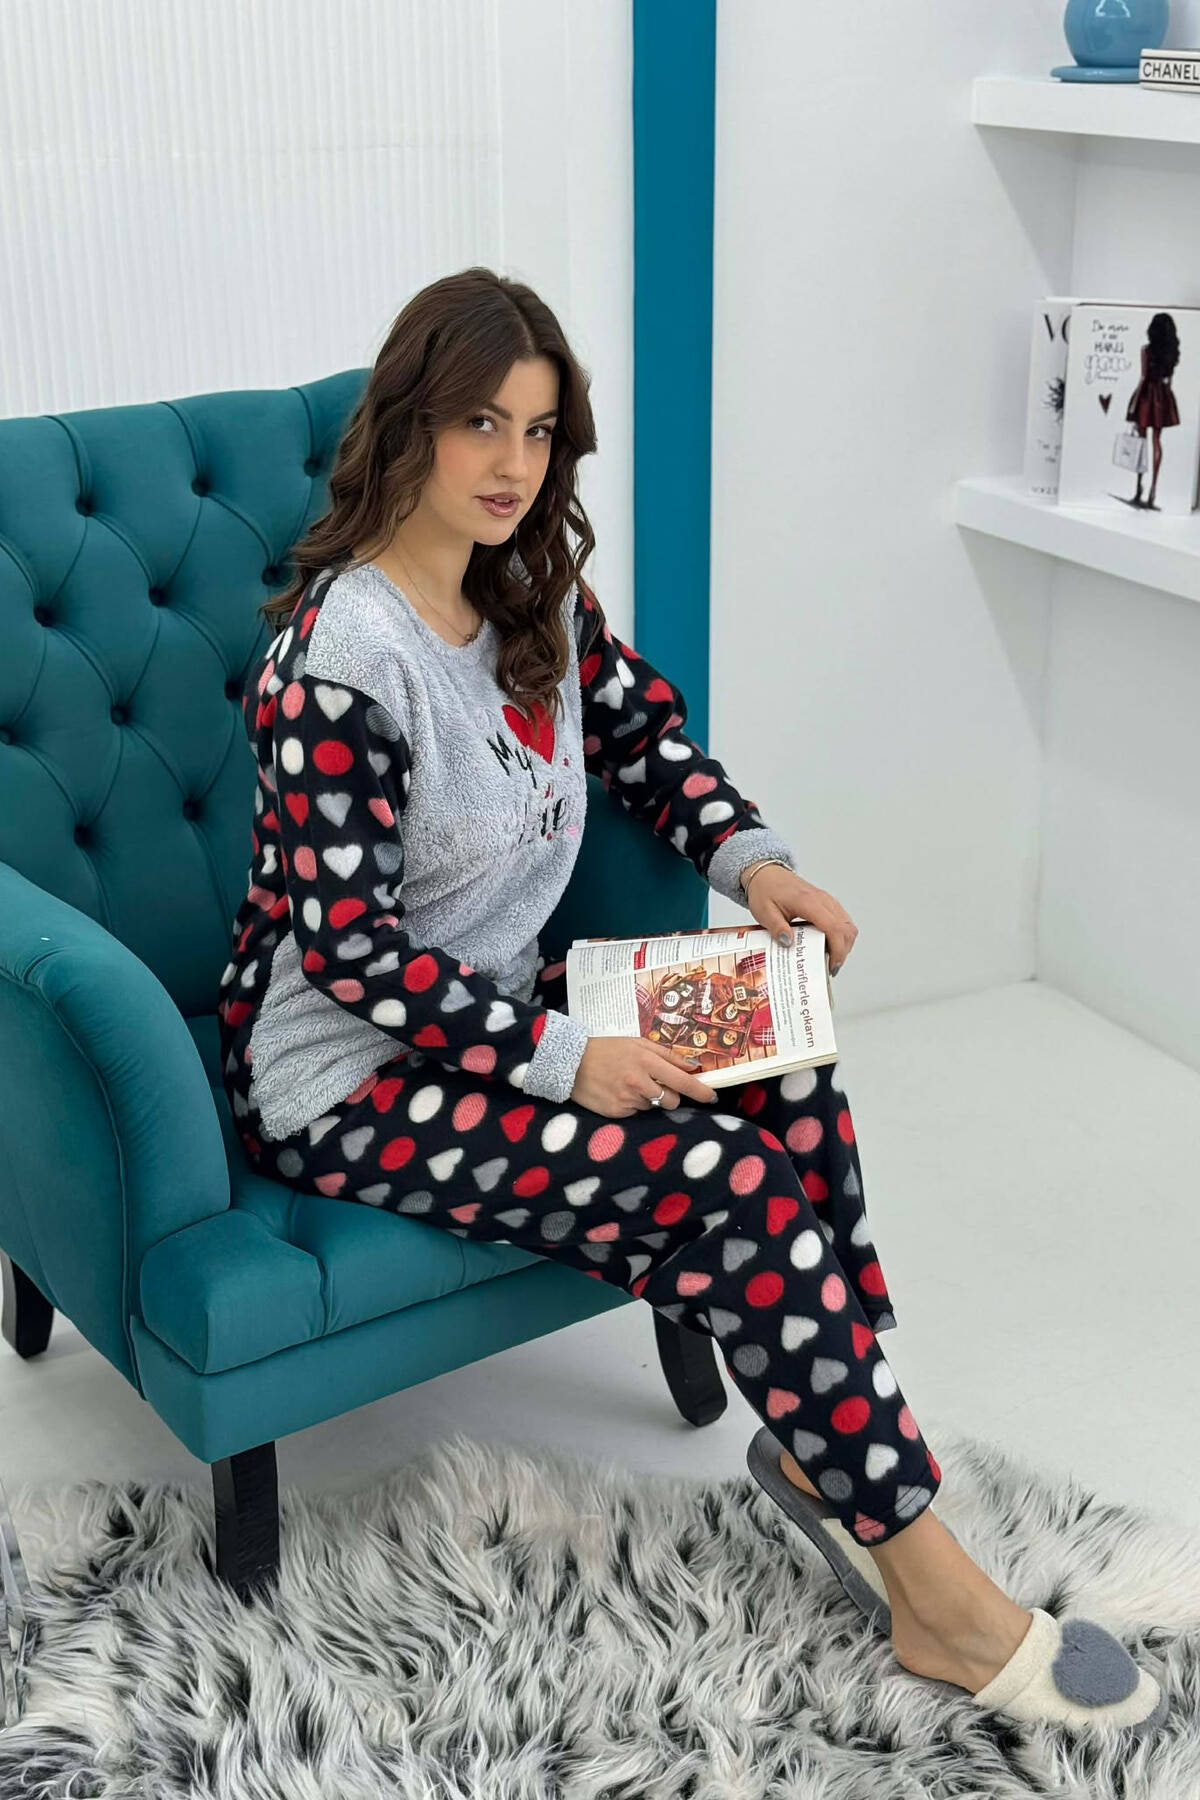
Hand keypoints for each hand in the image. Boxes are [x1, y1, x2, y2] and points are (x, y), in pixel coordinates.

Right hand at [570, 1037, 719, 1117]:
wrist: (570, 1062)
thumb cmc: (607, 1049)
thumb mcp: (637, 1044)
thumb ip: (667, 1055)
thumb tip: (692, 1066)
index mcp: (646, 1062)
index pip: (682, 1081)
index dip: (700, 1091)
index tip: (712, 1096)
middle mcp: (638, 1083)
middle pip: (671, 1100)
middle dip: (669, 1095)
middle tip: (654, 1083)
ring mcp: (627, 1100)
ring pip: (652, 1107)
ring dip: (647, 1098)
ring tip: (628, 1084)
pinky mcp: (616, 1113)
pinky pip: (635, 1113)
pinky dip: (632, 1105)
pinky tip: (619, 1092)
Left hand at [741, 864, 857, 974]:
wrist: (766, 874)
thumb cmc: (765, 890)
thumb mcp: (764, 912)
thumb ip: (777, 928)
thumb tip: (789, 944)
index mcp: (808, 902)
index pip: (834, 927)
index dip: (838, 950)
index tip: (832, 966)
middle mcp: (822, 899)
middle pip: (847, 928)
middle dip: (843, 951)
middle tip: (830, 967)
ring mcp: (827, 900)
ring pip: (848, 925)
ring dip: (843, 943)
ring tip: (829, 958)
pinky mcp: (827, 902)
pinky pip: (842, 920)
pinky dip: (840, 935)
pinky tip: (827, 945)